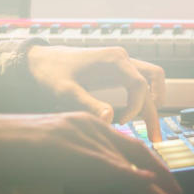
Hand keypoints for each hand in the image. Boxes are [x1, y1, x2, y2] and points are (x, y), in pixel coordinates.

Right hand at [0, 112, 182, 193]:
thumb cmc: (9, 152)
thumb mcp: (55, 156)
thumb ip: (82, 165)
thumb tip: (111, 187)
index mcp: (86, 123)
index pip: (129, 144)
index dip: (152, 164)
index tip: (166, 181)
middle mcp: (89, 125)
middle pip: (136, 152)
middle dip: (161, 175)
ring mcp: (80, 135)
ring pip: (127, 164)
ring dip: (152, 186)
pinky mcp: (70, 150)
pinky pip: (110, 170)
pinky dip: (134, 183)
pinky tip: (150, 192)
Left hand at [27, 45, 165, 141]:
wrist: (40, 60)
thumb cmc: (51, 72)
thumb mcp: (66, 91)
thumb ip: (89, 104)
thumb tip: (110, 119)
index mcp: (114, 59)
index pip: (140, 84)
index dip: (135, 106)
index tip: (121, 122)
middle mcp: (122, 58)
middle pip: (152, 81)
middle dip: (154, 110)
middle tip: (153, 136)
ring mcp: (122, 63)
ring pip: (151, 80)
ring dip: (153, 102)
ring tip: (150, 127)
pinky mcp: (118, 70)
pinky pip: (140, 82)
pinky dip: (143, 98)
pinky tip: (134, 116)